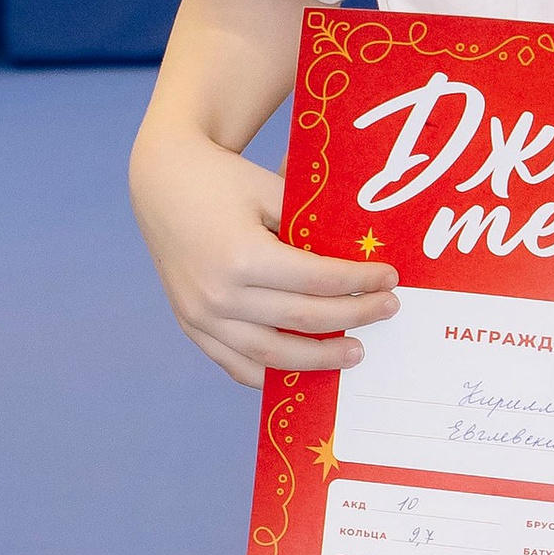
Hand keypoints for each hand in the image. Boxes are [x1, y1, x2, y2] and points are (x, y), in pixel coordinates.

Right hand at [129, 120, 398, 389]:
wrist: (163, 183)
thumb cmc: (223, 180)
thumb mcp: (270, 190)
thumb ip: (310, 227)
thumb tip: (361, 257)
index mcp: (242, 257)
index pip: (317, 281)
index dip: (360, 282)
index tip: (390, 279)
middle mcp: (219, 295)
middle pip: (302, 319)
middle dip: (354, 316)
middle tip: (388, 309)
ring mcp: (201, 317)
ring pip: (271, 354)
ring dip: (319, 358)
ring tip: (355, 352)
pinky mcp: (192, 326)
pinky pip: (235, 364)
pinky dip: (272, 374)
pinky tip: (304, 369)